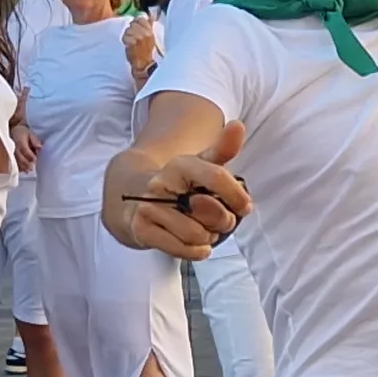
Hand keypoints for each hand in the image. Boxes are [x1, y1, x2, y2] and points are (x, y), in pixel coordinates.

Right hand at [118, 129, 247, 259]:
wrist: (132, 199)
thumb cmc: (178, 185)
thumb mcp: (200, 165)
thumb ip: (222, 149)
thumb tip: (238, 124)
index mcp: (181, 164)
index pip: (215, 176)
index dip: (236, 195)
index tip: (245, 207)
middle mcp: (162, 183)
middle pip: (209, 211)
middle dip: (223, 221)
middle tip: (221, 221)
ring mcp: (149, 207)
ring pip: (195, 234)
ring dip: (207, 238)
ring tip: (204, 232)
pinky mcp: (141, 229)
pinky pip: (180, 249)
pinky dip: (195, 251)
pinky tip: (196, 245)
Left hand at [123, 11, 159, 79]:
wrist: (143, 63)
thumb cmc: (147, 50)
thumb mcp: (151, 36)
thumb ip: (150, 25)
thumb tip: (152, 15)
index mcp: (150, 31)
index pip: (140, 18)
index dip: (136, 22)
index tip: (136, 28)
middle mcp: (145, 33)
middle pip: (132, 23)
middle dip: (131, 29)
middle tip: (133, 36)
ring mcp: (138, 38)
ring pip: (127, 30)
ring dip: (127, 35)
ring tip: (131, 41)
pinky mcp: (131, 43)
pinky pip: (124, 37)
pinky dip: (125, 40)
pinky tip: (128, 45)